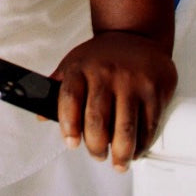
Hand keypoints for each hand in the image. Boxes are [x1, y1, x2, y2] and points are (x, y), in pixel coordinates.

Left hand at [53, 30, 176, 171]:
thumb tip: (41, 115)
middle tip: (97, 154)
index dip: (68, 126)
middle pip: (97, 122)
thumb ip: (58, 89)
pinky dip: (141, 145)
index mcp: (81, 67)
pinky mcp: (154, 91)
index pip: (69, 99)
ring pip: (124, 130)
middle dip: (96, 147)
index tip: (71, 143)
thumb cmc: (102, 55)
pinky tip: (135, 149)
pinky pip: (148, 127)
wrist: (135, 34)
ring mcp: (131, 83)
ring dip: (121, 154)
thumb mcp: (75, 63)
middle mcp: (105, 74)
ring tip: (118, 161)